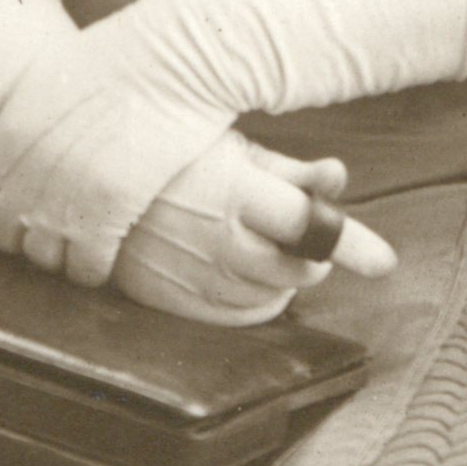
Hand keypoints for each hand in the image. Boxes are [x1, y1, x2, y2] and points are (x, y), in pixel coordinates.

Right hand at [99, 127, 389, 325]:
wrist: (82, 177)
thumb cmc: (167, 152)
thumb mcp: (230, 146)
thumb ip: (290, 170)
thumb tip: (338, 178)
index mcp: (233, 190)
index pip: (311, 227)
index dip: (353, 244)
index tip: (384, 262)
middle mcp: (214, 239)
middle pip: (299, 271)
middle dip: (313, 257)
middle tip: (300, 236)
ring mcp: (189, 274)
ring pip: (272, 299)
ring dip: (285, 281)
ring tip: (264, 250)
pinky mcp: (166, 298)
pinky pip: (233, 319)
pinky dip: (253, 304)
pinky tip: (242, 277)